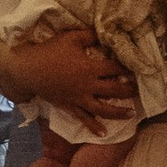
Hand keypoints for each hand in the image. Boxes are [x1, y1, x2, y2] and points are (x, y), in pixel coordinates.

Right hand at [1, 30, 136, 127]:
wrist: (29, 70)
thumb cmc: (50, 51)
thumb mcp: (71, 38)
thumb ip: (90, 35)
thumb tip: (104, 33)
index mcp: (90, 68)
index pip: (114, 68)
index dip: (126, 68)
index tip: (135, 69)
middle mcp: (88, 85)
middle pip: (114, 90)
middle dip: (128, 90)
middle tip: (137, 90)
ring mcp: (79, 98)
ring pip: (103, 108)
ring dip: (118, 112)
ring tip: (131, 114)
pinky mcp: (70, 106)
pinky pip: (84, 118)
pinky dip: (94, 126)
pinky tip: (103, 133)